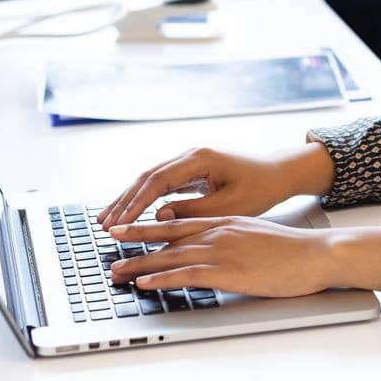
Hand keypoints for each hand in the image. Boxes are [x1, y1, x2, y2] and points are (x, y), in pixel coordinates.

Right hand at [96, 143, 334, 229]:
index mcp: (199, 158)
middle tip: (104, 225)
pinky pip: (160, 185)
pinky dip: (143, 200)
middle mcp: (190, 155)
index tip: (120, 224)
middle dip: (124, 202)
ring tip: (108, 221)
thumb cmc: (260, 188)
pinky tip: (130, 214)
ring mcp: (188, 162)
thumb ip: (194, 210)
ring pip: (150, 180)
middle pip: (147, 178)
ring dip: (129, 200)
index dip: (135, 204)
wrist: (277, 174)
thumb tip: (160, 216)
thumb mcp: (230, 205)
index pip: (157, 181)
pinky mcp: (190, 171)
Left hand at [108, 217, 380, 297]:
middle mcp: (218, 232)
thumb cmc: (292, 252)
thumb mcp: (257, 237)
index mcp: (225, 222)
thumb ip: (233, 240)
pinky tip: (144, 283)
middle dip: (135, 240)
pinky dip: (161, 279)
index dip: (150, 225)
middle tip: (110, 242)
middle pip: (167, 236)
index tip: (129, 227)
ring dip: (139, 264)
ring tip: (116, 271)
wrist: (316, 254)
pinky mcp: (227, 272)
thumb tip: (216, 251)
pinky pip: (186, 275)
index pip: (179, 222)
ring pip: (170, 256)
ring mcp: (221, 251)